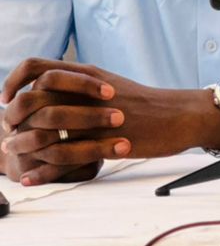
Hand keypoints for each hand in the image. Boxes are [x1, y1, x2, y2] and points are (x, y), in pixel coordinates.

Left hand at [1, 59, 218, 184]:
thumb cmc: (144, 103)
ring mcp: (94, 117)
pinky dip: (41, 171)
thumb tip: (50, 89)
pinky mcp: (103, 142)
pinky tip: (31, 179)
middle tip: (7, 132)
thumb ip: (80, 85)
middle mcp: (86, 91)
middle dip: (12, 117)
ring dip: (21, 145)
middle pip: (33, 98)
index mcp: (86, 74)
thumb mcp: (109, 84)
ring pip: (43, 130)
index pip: (37, 66)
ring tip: (11, 156)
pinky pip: (63, 158)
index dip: (15, 80)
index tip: (8, 98)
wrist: (177, 115)